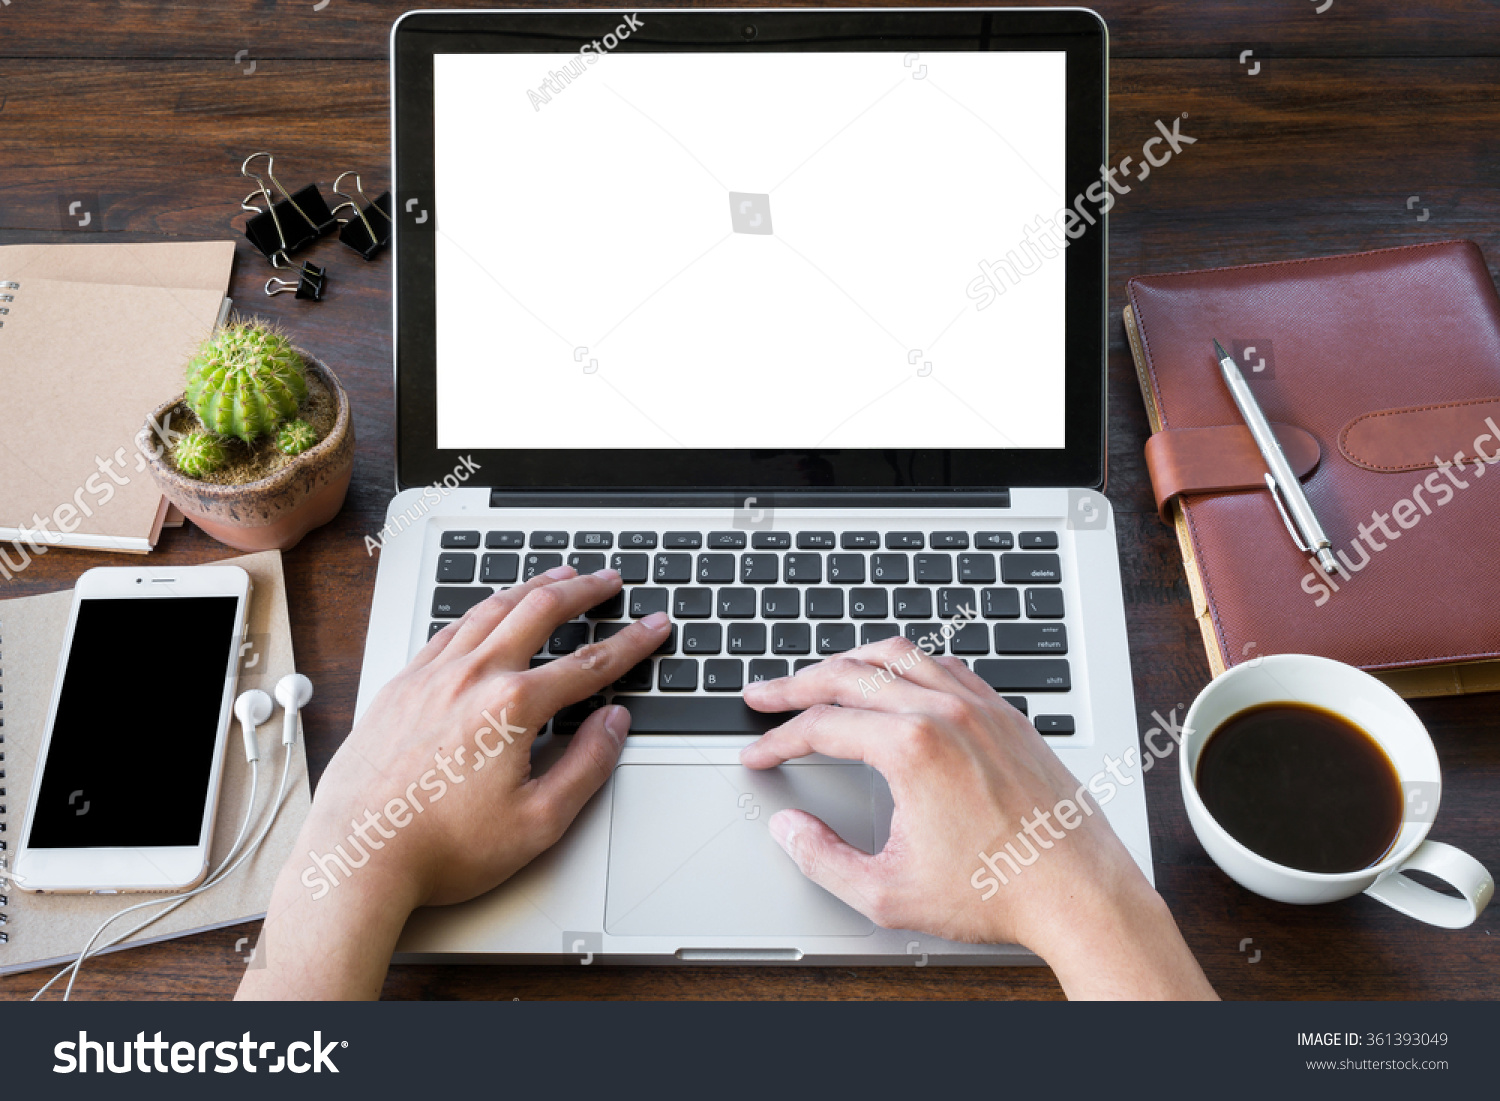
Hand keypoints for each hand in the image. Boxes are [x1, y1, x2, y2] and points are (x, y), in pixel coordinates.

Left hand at [238, 565, 666, 998]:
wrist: (358, 853)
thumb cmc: (440, 847)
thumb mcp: (538, 823)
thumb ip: (586, 767)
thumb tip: (613, 725)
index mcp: (512, 707)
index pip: (590, 664)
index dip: (631, 643)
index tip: (653, 626)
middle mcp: (472, 677)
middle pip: (538, 612)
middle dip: (582, 590)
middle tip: (608, 580)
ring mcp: (431, 676)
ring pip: (490, 609)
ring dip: (530, 587)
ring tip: (556, 577)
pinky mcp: (401, 685)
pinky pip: (448, 629)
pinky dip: (480, 609)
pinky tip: (487, 610)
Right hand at [741, 637, 1214, 999]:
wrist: (1079, 892)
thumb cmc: (998, 892)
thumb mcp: (888, 893)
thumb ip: (823, 859)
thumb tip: (790, 829)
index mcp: (911, 747)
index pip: (821, 727)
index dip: (778, 740)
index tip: (758, 754)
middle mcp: (945, 712)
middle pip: (849, 675)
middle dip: (797, 685)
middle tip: (765, 696)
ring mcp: (981, 707)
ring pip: (899, 655)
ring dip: (850, 662)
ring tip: (822, 677)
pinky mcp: (1007, 715)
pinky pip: (946, 666)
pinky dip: (907, 664)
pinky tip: (897, 680)